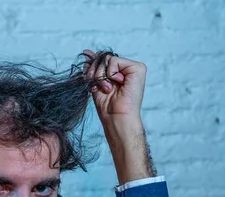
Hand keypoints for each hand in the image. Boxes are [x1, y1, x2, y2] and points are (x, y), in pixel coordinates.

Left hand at [83, 50, 153, 181]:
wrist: (116, 117)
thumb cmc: (107, 106)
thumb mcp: (96, 83)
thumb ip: (93, 67)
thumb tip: (87, 51)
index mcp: (118, 73)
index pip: (102, 60)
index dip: (92, 65)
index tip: (87, 75)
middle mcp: (126, 69)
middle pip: (103, 57)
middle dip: (94, 72)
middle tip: (96, 86)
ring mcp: (133, 68)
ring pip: (107, 58)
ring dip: (100, 75)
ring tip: (106, 88)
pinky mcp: (138, 68)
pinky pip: (114, 60)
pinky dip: (109, 73)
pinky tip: (115, 84)